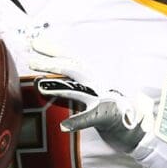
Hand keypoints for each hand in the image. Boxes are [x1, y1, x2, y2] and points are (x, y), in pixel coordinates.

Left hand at [29, 38, 152, 152]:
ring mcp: (100, 98)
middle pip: (71, 69)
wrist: (135, 122)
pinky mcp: (105, 115)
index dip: (52, 49)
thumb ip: (70, 80)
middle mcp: (95, 82)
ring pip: (77, 90)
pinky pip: (90, 118)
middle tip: (31, 60)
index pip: (70, 58)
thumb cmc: (108, 104)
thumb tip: (41, 74)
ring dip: (58, 87)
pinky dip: (77, 122)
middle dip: (51, 63)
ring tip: (40, 86)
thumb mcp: (88, 88)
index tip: (34, 42)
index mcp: (91, 75)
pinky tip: (64, 125)